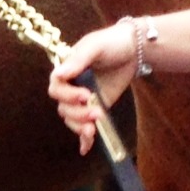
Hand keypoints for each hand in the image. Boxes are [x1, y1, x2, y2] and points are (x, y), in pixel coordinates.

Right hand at [48, 22, 137, 153]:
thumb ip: (78, 60)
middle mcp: (72, 85)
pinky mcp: (97, 107)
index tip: (85, 95)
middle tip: (95, 113)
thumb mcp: (94, 46)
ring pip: (72, 119)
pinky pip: (85, 126)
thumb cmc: (111, 42)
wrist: (134, 49)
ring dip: (80, 126)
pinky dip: (83, 139)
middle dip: (77, 113)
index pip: (56, 87)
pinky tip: (86, 148)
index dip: (67, 95)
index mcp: (67, 69)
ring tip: (94, 129)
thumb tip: (59, 74)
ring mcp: (84, 99)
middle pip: (63, 107)